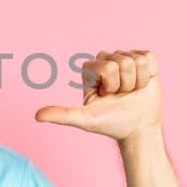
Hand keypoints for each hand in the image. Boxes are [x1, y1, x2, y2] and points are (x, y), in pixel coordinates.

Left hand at [35, 49, 162, 141]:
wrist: (138, 129)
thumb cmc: (111, 124)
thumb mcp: (86, 120)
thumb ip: (62, 115)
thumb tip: (36, 116)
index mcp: (90, 70)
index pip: (106, 66)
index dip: (110, 83)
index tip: (106, 96)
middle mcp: (106, 61)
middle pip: (122, 61)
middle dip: (125, 83)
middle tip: (121, 96)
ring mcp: (124, 59)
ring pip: (136, 59)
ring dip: (138, 81)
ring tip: (132, 92)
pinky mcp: (143, 61)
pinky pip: (149, 57)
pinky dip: (150, 75)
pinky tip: (143, 85)